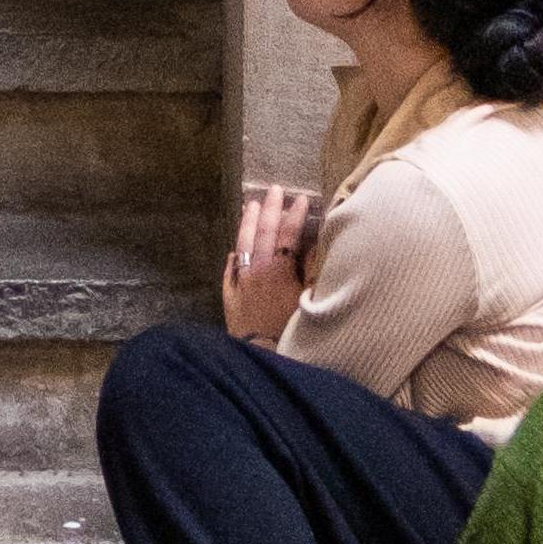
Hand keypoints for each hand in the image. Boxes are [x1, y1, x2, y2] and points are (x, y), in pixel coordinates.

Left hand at [220, 181, 317, 341]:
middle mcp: (257, 270)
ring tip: (250, 205)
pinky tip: (234, 249)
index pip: (288, 234)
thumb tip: (314, 246)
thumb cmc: (291, 329)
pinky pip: (229, 270)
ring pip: (243, 244)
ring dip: (247, 223)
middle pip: (263, 232)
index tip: (302, 198)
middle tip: (274, 189)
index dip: (295, 215)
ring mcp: (240, 281)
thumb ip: (311, 271)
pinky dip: (233, 256)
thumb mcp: (308, 299)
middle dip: (270, 209)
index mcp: (279, 269)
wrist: (262, 354)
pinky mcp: (230, 296)